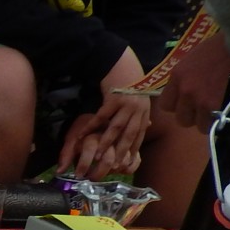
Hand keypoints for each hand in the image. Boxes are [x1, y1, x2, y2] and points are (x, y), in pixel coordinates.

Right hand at [57, 50, 150, 178]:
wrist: (122, 63)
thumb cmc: (129, 81)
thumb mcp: (140, 98)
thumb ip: (142, 113)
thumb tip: (147, 127)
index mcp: (144, 111)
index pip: (139, 134)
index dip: (133, 150)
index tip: (126, 164)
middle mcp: (138, 108)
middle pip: (129, 134)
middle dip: (121, 152)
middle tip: (113, 166)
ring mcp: (126, 103)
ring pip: (116, 128)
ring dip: (106, 143)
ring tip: (97, 156)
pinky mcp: (114, 98)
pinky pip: (101, 116)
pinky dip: (91, 126)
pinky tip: (82, 135)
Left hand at [156, 32, 229, 127]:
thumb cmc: (222, 47)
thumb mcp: (194, 58)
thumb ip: (185, 78)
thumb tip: (183, 92)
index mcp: (178, 77)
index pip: (166, 105)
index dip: (178, 106)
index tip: (187, 103)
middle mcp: (186, 91)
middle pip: (182, 119)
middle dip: (193, 115)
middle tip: (206, 107)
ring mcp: (203, 101)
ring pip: (199, 124)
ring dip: (209, 120)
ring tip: (220, 109)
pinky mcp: (220, 107)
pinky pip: (216, 125)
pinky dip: (221, 121)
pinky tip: (228, 111)